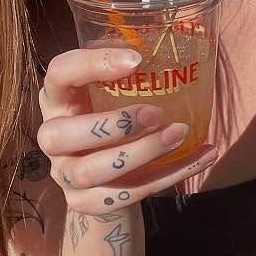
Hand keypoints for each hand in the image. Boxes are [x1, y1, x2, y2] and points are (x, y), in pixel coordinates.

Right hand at [36, 46, 218, 214]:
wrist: (108, 188)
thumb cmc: (117, 129)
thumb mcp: (116, 98)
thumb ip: (133, 78)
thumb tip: (187, 51)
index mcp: (59, 100)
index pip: (58, 74)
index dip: (90, 65)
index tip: (136, 61)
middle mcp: (53, 138)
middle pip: (61, 134)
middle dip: (114, 124)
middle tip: (158, 113)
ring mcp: (65, 175)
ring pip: (91, 170)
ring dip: (140, 152)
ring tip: (179, 134)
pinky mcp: (85, 204)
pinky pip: (124, 195)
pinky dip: (168, 176)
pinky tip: (202, 157)